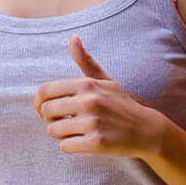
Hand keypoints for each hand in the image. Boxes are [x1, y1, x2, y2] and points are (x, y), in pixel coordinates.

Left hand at [34, 38, 170, 157]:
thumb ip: (86, 61)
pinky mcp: (97, 142)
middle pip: (46, 111)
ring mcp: (93, 121)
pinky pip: (65, 147)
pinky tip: (84, 142)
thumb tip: (73, 37)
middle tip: (64, 123)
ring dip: (61, 135)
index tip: (45, 110)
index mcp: (87, 84)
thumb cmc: (121, 104)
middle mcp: (89, 100)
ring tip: (76, 132)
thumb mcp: (105, 80)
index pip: (45, 91)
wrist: (146, 130)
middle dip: (50, 120)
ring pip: (53, 131)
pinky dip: (71, 147)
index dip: (39, 103)